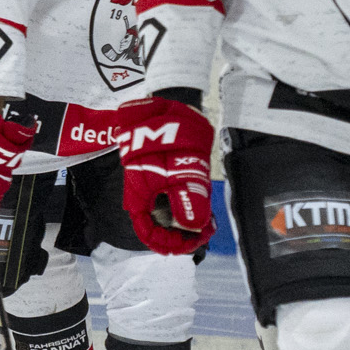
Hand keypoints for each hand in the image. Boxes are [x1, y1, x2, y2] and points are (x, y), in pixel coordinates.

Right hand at [117, 98, 215, 253]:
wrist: (165, 106)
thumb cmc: (164, 138)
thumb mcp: (177, 170)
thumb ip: (187, 199)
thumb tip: (196, 226)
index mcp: (140, 199)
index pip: (150, 234)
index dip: (171, 243)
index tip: (194, 241)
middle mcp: (145, 197)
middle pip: (161, 227)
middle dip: (184, 234)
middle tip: (207, 230)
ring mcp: (155, 188)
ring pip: (169, 215)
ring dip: (188, 221)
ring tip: (209, 220)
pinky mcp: (166, 178)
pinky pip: (175, 200)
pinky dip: (189, 205)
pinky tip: (205, 204)